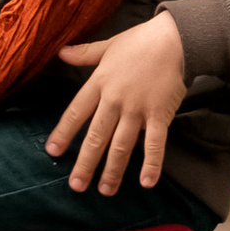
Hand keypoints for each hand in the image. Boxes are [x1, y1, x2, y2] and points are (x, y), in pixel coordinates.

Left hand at [48, 13, 186, 192]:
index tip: (53, 152)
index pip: (76, 112)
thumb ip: (84, 54)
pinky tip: (147, 182)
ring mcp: (138, 109)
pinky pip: (155, 144)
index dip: (64, 133)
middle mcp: (115, 100)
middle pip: (96, 136)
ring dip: (113, 170)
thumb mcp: (108, 45)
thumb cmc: (141, 41)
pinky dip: (151, 163)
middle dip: (85, 163)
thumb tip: (60, 52)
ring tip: (105, 190)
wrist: (176, 40)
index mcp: (100, 83)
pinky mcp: (160, 115)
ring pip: (122, 145)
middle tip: (76, 185)